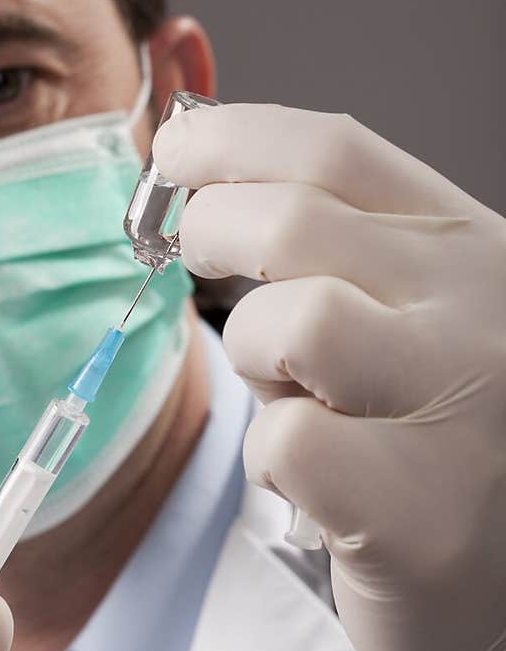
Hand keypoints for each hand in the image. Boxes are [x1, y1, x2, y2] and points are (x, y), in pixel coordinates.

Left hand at [155, 104, 505, 650]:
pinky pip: (285, 442)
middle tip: (197, 266)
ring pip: (287, 323)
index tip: (176, 150)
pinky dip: (271, 459)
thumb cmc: (445, 449)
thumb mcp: (420, 319)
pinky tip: (316, 482)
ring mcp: (459, 408)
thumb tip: (205, 189)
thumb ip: (341, 253)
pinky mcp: (419, 511)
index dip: (233, 139)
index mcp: (473, 250)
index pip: (337, 154)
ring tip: (288, 394)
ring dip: (253, 355)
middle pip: (292, 222)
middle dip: (209, 234)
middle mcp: (479, 312)